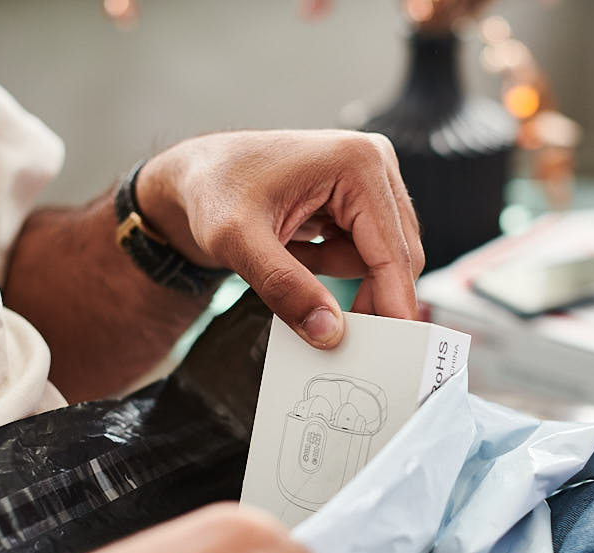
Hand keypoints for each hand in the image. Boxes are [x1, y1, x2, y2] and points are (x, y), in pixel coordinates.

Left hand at [137, 130, 423, 348]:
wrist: (193, 178)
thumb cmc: (211, 192)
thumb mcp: (237, 243)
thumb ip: (284, 288)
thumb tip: (329, 333)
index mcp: (357, 162)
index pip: (393, 251)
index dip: (393, 304)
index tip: (393, 349)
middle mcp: (374, 162)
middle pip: (399, 256)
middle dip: (364, 292)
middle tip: (324, 324)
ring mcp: (371, 178)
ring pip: (382, 258)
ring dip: (337, 274)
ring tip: (287, 256)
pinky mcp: (361, 196)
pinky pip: (364, 252)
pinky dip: (331, 263)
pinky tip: (296, 247)